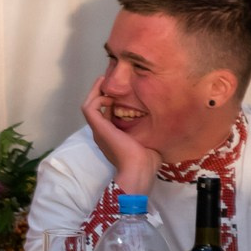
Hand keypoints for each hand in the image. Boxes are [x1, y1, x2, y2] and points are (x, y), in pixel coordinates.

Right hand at [81, 76, 159, 193]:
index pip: (105, 114)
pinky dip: (96, 99)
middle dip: (100, 93)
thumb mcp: (147, 141)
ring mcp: (98, 130)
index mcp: (111, 136)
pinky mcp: (99, 128)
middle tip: (107, 81)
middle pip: (94, 108)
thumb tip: (161, 121)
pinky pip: (90, 108)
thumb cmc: (146, 160)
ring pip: (88, 106)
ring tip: (104, 82)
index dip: (109, 101)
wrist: (138, 170)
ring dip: (95, 93)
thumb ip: (148, 130)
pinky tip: (109, 95)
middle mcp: (101, 132)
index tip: (119, 91)